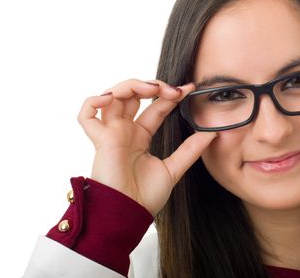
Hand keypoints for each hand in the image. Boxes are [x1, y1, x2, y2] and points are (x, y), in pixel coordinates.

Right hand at [77, 79, 216, 215]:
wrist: (130, 214)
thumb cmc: (146, 197)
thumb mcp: (174, 168)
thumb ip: (191, 149)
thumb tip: (213, 133)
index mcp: (140, 136)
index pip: (155, 107)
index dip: (170, 95)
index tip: (189, 89)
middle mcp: (125, 131)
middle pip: (132, 95)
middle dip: (151, 86)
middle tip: (171, 90)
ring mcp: (111, 133)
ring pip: (112, 97)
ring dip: (130, 86)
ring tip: (150, 89)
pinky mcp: (100, 140)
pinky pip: (86, 115)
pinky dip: (94, 101)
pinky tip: (113, 99)